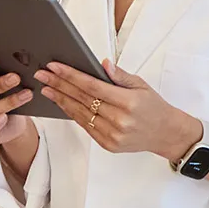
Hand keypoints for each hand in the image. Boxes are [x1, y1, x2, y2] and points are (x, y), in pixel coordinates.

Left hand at [37, 59, 200, 161]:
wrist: (166, 133)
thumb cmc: (153, 106)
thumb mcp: (141, 85)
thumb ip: (119, 75)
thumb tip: (102, 63)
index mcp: (128, 102)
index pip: (92, 86)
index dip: (70, 75)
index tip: (54, 66)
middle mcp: (119, 120)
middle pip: (82, 99)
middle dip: (59, 84)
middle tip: (42, 74)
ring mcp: (113, 134)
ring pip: (80, 114)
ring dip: (60, 99)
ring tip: (46, 88)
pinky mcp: (108, 144)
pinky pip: (85, 126)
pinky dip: (72, 113)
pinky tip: (62, 103)